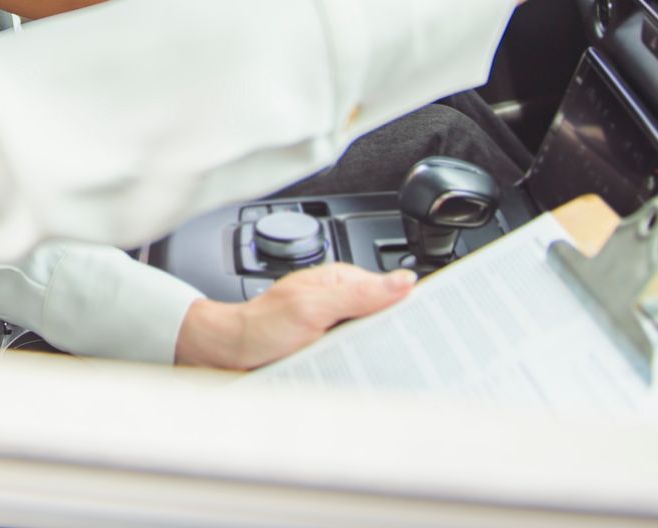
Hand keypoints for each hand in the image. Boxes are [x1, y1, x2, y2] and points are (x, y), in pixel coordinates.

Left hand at [174, 263, 415, 370]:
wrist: (227, 353)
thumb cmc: (259, 326)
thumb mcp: (312, 308)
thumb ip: (357, 295)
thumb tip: (403, 281)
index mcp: (340, 282)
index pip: (391, 290)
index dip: (411, 307)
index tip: (431, 324)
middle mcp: (339, 302)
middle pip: (384, 318)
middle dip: (396, 335)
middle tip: (408, 354)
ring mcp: (334, 327)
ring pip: (371, 341)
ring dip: (377, 354)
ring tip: (386, 367)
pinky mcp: (327, 350)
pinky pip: (354, 358)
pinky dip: (360, 367)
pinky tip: (362, 376)